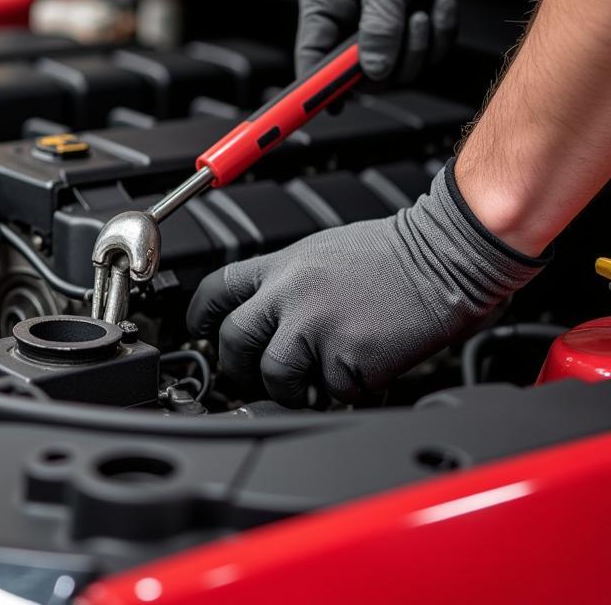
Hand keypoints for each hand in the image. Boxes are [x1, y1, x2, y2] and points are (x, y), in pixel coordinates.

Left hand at [186, 163, 543, 405]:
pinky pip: (330, 392)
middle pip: (234, 340)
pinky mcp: (348, 359)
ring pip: (273, 375)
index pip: (218, 288)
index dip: (201, 315)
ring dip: (288, 389)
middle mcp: (291, 294)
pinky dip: (343, 393)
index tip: (201, 330)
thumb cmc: (395, 253)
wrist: (444, 254)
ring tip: (311, 384)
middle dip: (237, 365)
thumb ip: (288, 282)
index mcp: (283, 265)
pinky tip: (359, 377)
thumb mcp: (323, 251)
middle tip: (253, 374)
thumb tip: (267, 313)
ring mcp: (317, 327)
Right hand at [296, 0, 496, 81]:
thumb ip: (379, 23)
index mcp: (324, 6)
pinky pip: (425, 57)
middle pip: (359, 76)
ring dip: (420, 47)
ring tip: (428, 10)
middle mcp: (348, 23)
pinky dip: (439, 37)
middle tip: (410, 30)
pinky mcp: (411, 29)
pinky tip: (442, 3)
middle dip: (391, 62)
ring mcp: (381, 29)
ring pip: (397, 71)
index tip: (332, 108)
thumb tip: (376, 71)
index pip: (311, 61)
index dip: (317, 89)